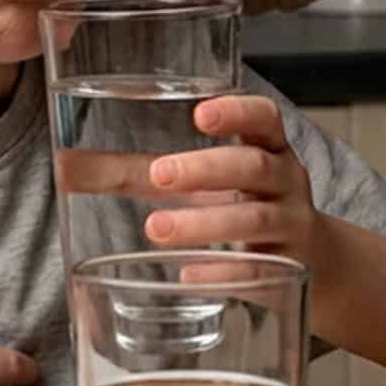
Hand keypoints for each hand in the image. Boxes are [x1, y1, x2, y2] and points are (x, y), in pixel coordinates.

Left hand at [138, 95, 324, 267]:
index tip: (201, 115)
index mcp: (269, 148)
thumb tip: (67, 167)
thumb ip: (137, 173)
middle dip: (207, 169)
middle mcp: (286, 181)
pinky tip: (188, 273)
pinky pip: (258, 270)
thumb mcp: (207, 183)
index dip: (238, 112)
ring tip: (157, 229)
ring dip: (206, 223)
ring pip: (255, 219)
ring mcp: (291, 225)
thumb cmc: (248, 208)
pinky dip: (223, 272)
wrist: (318, 264)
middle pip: (254, 166)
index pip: (265, 118)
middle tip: (159, 175)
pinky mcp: (289, 269)